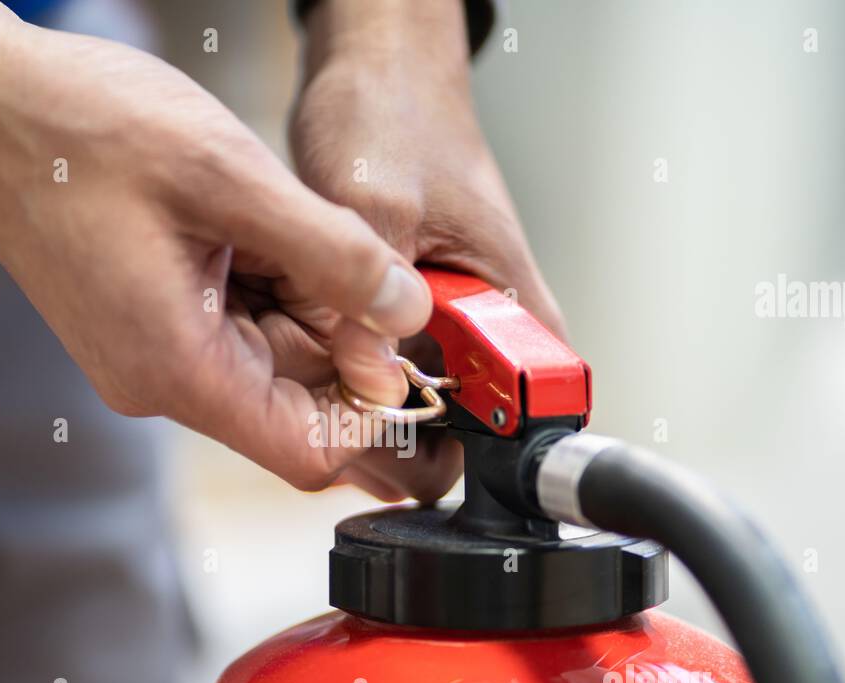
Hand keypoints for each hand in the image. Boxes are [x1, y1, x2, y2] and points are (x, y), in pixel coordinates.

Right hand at [0, 0, 433, 492]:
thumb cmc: (76, 129)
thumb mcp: (230, 179)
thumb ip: (334, 256)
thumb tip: (407, 314)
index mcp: (178, 368)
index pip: (308, 450)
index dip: (376, 417)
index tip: (416, 360)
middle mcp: (161, 379)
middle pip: (295, 403)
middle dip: (343, 339)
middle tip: (353, 258)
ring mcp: (149, 352)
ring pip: (270, 359)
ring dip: (305, 302)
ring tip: (283, 220)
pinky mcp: (145, 321)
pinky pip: (234, 327)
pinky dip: (267, 284)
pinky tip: (255, 223)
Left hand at [292, 0, 565, 499]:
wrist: (376, 68)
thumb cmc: (397, 112)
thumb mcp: (374, 200)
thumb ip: (372, 292)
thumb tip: (368, 375)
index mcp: (518, 306)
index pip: (532, 418)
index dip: (478, 453)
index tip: (415, 440)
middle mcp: (492, 324)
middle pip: (464, 426)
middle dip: (398, 426)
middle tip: (344, 396)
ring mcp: (450, 321)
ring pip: (415, 401)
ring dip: (364, 393)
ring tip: (322, 347)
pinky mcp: (411, 313)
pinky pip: (382, 367)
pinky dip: (344, 362)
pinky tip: (312, 331)